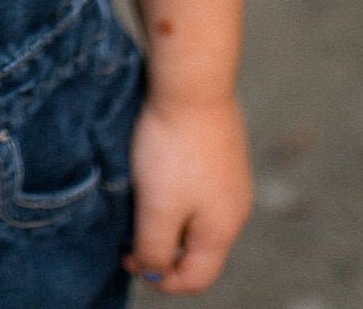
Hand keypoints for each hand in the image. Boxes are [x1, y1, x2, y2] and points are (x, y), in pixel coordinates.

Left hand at [122, 92, 252, 294]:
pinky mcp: (221, 148)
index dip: (162, 280)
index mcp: (223, 228)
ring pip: (197, 214)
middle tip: (129, 231)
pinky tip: (155, 168)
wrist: (192, 81)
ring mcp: (231, 174)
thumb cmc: (173, 147)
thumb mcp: (157, 207)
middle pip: (199, 248)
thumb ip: (156, 249)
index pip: (197, 277)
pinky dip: (174, 188)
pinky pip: (198, 184)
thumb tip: (154, 274)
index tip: (127, 258)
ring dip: (167, 217)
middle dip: (164, 247)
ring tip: (139, 198)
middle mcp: (235, 206)